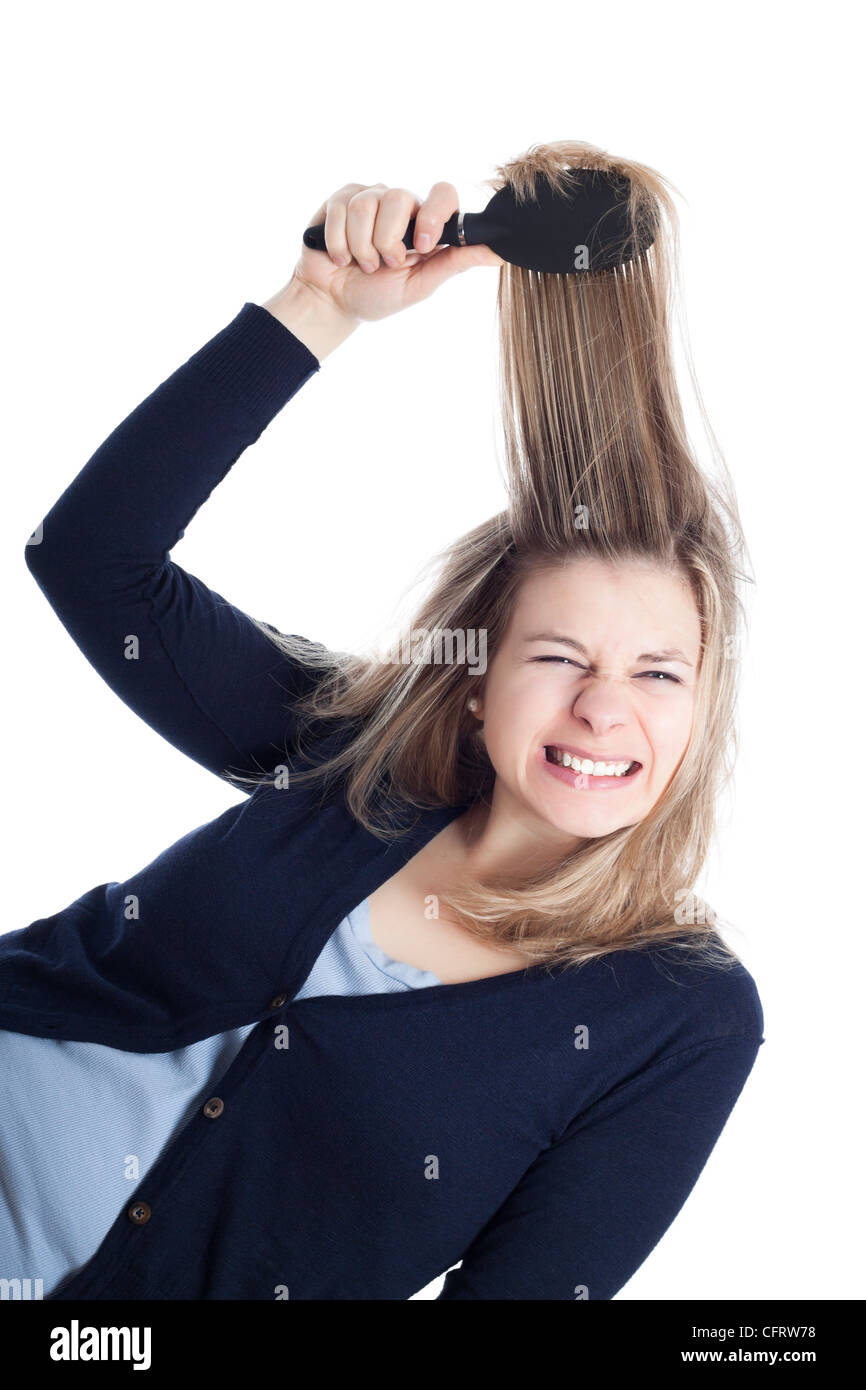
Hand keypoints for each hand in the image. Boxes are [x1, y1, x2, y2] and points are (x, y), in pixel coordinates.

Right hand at [288, 181, 503, 323]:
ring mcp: (369, 198)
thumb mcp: (420, 286)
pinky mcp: (339, 199)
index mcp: (425, 223)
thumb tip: (498, 253)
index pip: (443, 194)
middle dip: (386, 240)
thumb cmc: (378, 296)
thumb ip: (455, 263)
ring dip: (361, 247)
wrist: (333, 303)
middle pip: (399, 197)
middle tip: (384, 265)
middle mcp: (400, 205)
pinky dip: (338, 242)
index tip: (422, 245)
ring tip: (361, 264)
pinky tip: (340, 257)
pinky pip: (340, 209)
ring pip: (366, 205)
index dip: (433, 214)